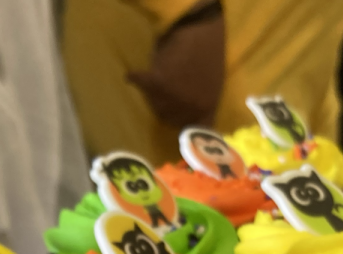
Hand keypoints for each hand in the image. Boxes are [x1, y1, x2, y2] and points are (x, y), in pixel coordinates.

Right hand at [127, 1, 224, 128]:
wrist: (203, 31)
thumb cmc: (209, 56)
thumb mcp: (211, 87)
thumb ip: (199, 105)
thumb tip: (180, 120)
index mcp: (207, 110)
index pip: (193, 133)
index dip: (182, 130)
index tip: (176, 128)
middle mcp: (192, 109)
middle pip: (167, 118)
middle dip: (164, 105)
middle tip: (164, 89)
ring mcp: (175, 98)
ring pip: (153, 103)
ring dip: (151, 91)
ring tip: (156, 76)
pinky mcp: (159, 83)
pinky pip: (141, 84)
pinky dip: (136, 77)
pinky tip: (131, 75)